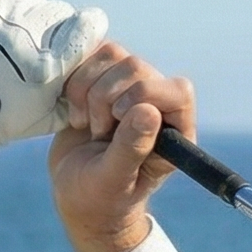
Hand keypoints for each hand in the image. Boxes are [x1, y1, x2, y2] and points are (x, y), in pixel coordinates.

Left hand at [0, 0, 107, 151]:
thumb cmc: (2, 120)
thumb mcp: (49, 117)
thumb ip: (80, 93)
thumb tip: (99, 65)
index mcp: (48, 65)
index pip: (88, 23)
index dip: (87, 27)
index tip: (79, 35)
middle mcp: (23, 38)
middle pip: (57, 10)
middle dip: (53, 25)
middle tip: (36, 42)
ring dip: (26, 12)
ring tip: (11, 33)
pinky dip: (2, 0)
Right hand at [49, 43, 196, 251]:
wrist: (75, 192)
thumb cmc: (100, 197)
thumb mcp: (113, 180)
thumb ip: (131, 148)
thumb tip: (148, 111)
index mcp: (176, 131)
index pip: (177, 90)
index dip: (142, 96)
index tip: (116, 121)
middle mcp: (159, 104)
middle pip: (137, 67)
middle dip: (105, 99)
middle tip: (98, 133)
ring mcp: (131, 88)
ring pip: (113, 55)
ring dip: (87, 90)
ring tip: (87, 124)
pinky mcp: (104, 78)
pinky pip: (91, 54)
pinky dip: (74, 80)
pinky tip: (75, 110)